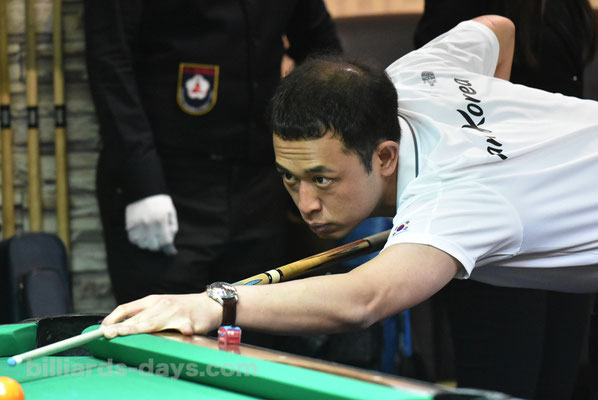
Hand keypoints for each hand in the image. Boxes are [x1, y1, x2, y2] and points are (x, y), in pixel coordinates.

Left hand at [101, 293, 221, 337]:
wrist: (209, 304)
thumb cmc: (182, 308)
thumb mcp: (161, 306)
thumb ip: (144, 314)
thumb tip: (120, 326)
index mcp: (152, 300)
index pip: (128, 307)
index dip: (114, 318)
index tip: (102, 328)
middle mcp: (162, 305)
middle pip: (139, 317)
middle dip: (123, 326)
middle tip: (109, 333)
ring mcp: (175, 313)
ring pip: (154, 323)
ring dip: (139, 328)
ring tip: (126, 333)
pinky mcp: (189, 321)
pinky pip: (181, 328)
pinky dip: (179, 332)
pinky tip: (177, 334)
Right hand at [125, 194, 177, 254]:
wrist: (143, 190)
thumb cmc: (160, 202)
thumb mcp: (171, 212)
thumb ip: (172, 226)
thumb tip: (171, 240)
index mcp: (161, 221)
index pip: (166, 241)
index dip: (169, 249)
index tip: (172, 252)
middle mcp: (149, 225)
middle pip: (154, 246)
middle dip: (159, 246)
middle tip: (160, 241)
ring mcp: (138, 225)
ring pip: (143, 245)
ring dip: (148, 244)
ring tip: (150, 238)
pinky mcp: (130, 224)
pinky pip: (133, 240)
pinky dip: (138, 240)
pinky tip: (142, 235)